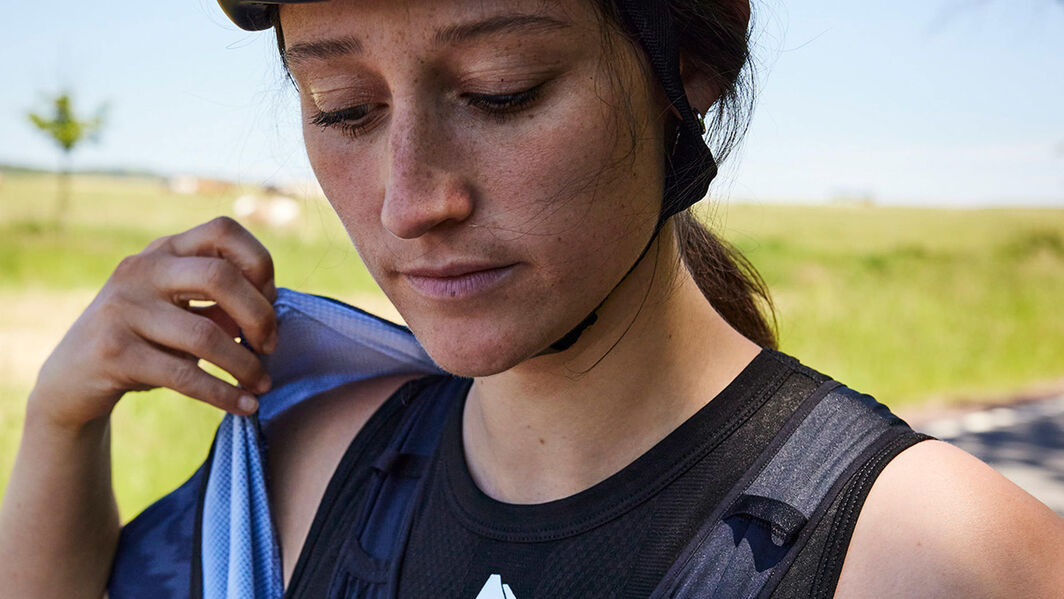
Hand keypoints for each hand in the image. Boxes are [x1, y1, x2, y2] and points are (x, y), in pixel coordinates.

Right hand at [30, 217, 277, 429]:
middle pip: (219, 276)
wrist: (71, 379)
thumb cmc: (144, 340)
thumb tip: (270, 312)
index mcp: (164, 251)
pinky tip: (246, 405)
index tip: (271, 299)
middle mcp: (141, 271)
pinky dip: (224, 394)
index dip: (259, 261)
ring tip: (263, 383)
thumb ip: (220, 301)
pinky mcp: (114, 353)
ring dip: (246, 365)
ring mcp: (123, 309)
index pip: (222, 230)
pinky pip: (185, 375)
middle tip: (271, 347)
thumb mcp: (179, 309)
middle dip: (260, 315)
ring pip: (205, 334)